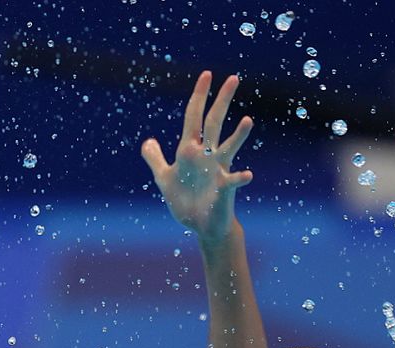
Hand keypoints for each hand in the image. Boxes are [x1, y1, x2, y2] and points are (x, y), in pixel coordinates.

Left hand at [142, 71, 253, 241]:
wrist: (201, 226)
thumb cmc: (186, 201)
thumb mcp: (164, 179)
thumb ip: (155, 159)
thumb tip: (147, 141)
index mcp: (190, 151)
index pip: (194, 117)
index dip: (198, 96)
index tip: (206, 74)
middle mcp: (207, 156)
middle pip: (214, 123)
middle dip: (222, 101)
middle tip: (233, 77)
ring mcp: (218, 171)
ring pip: (229, 148)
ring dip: (238, 136)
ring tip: (248, 120)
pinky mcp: (224, 190)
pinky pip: (233, 181)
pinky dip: (240, 178)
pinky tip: (247, 175)